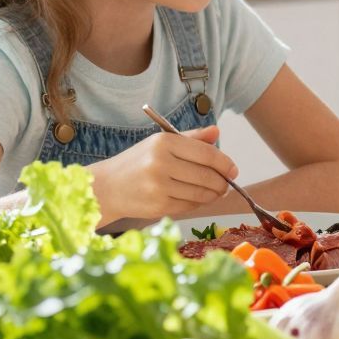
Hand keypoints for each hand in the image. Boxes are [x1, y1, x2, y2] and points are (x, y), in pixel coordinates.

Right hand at [91, 126, 237, 220]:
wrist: (106, 187)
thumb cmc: (137, 163)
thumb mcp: (160, 143)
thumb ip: (191, 138)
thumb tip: (217, 131)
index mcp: (163, 143)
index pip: (206, 153)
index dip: (225, 163)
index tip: (233, 169)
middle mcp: (160, 163)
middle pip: (207, 175)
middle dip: (222, 182)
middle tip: (227, 183)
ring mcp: (158, 186)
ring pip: (201, 193)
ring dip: (214, 194)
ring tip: (216, 191)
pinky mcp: (158, 206)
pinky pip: (190, 206)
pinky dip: (199, 203)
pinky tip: (198, 198)